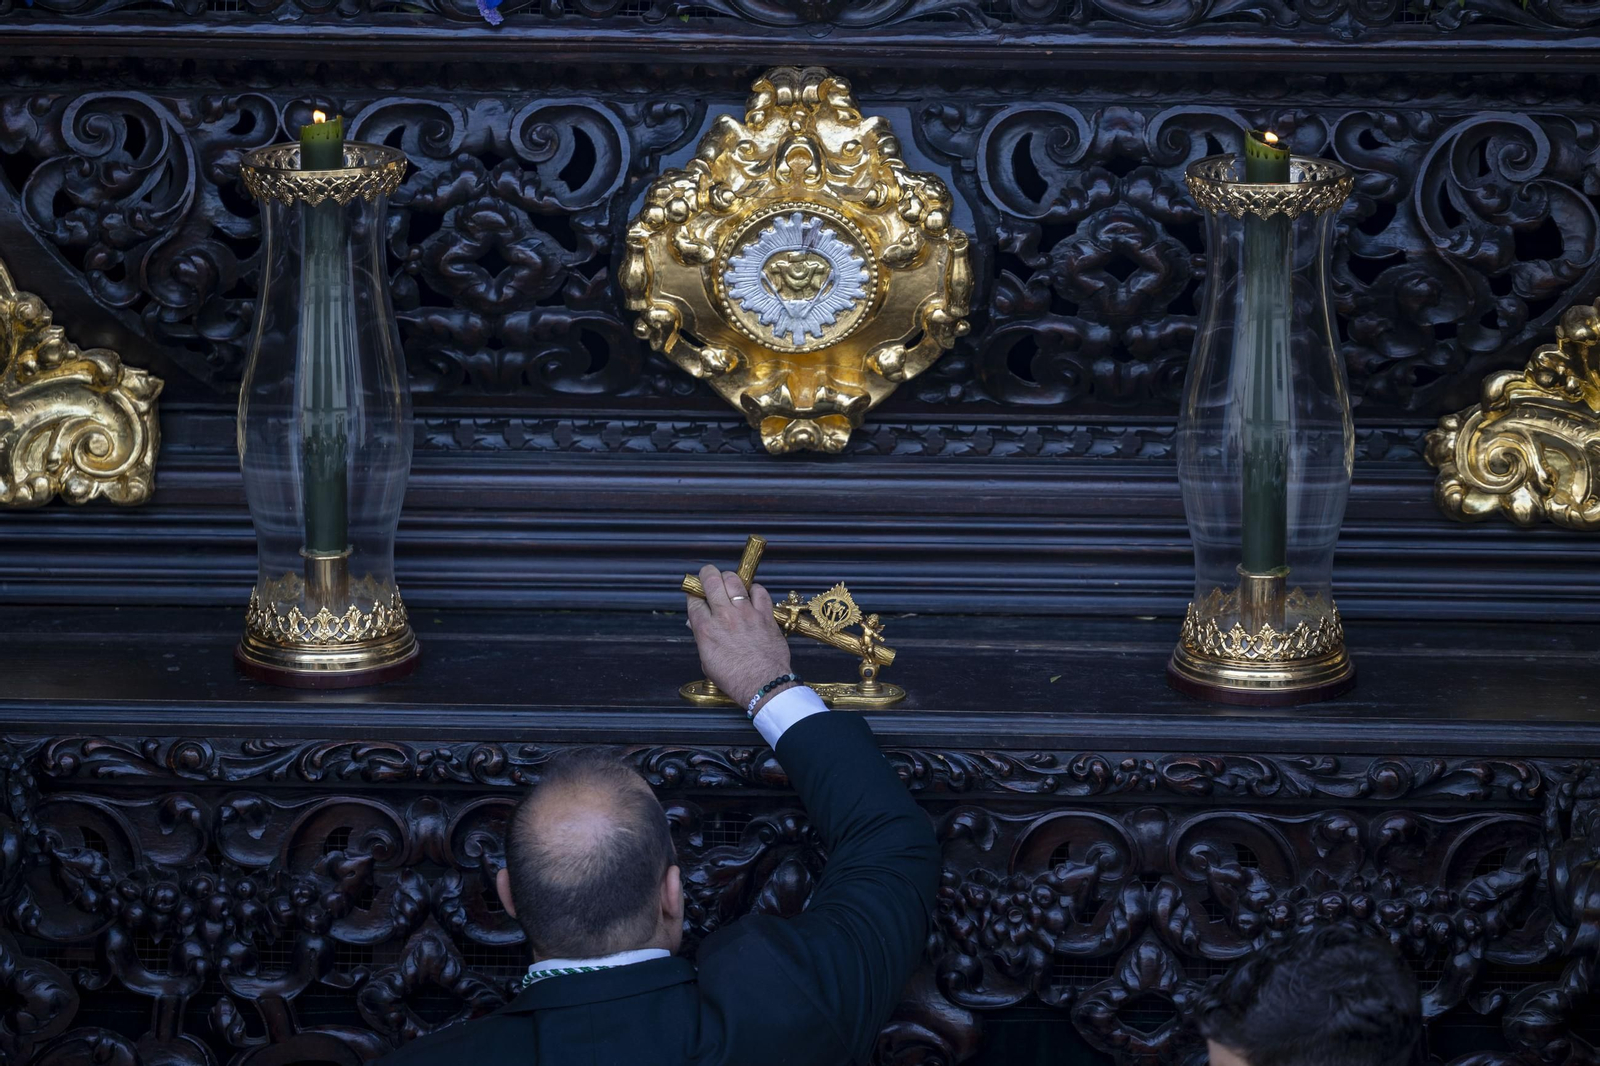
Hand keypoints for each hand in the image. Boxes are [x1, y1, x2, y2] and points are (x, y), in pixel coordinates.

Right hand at [685, 564, 794, 710]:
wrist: (763, 685)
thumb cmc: (735, 679)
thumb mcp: (708, 662)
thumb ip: (703, 639)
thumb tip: (698, 625)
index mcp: (706, 629)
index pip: (694, 600)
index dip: (693, 594)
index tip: (695, 594)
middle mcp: (724, 616)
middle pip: (711, 581)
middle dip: (707, 574)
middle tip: (708, 575)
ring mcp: (746, 613)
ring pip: (734, 580)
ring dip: (729, 577)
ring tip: (728, 581)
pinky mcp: (765, 615)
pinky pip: (759, 591)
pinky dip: (754, 589)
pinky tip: (751, 593)